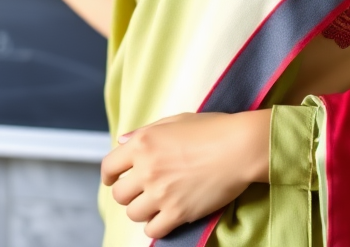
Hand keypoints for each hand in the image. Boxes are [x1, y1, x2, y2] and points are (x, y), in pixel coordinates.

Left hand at [101, 110, 270, 238]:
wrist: (240, 147)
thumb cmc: (213, 128)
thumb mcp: (177, 120)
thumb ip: (147, 132)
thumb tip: (123, 142)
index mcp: (144, 143)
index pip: (109, 166)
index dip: (109, 175)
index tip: (113, 180)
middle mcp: (147, 169)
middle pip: (119, 194)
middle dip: (129, 193)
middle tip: (143, 190)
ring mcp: (161, 193)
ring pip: (133, 213)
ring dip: (143, 209)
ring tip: (158, 201)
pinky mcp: (177, 213)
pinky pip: (152, 229)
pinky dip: (157, 224)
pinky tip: (167, 215)